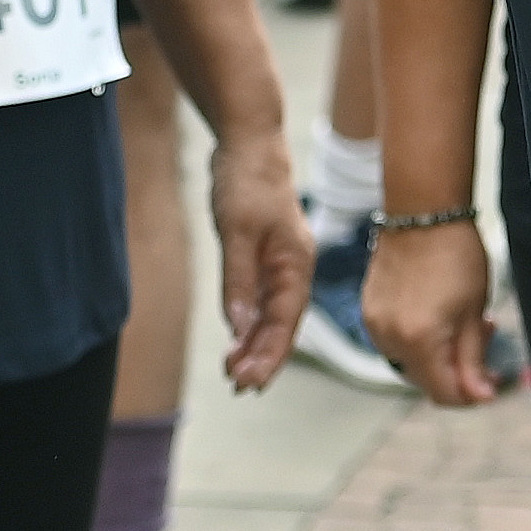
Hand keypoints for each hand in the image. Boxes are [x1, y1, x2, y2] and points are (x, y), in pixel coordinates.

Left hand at [205, 129, 310, 391]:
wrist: (248, 143)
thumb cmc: (248, 182)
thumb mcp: (238, 232)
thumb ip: (238, 281)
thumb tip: (238, 328)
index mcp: (296, 263)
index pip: (287, 321)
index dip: (270, 354)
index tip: (250, 381)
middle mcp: (292, 269)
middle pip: (282, 324)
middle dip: (262, 358)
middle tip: (238, 387)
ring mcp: (278, 265)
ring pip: (269, 316)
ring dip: (254, 345)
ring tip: (234, 374)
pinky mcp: (262, 259)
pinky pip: (258, 301)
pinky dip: (248, 323)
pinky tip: (236, 342)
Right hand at [365, 216, 504, 405]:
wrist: (422, 210)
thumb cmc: (456, 254)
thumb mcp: (475, 310)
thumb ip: (474, 358)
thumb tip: (480, 397)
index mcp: (419, 340)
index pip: (444, 393)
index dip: (471, 394)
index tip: (492, 382)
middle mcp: (389, 338)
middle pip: (426, 380)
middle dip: (457, 370)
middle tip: (486, 337)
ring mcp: (375, 324)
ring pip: (410, 361)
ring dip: (438, 354)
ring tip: (463, 322)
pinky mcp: (369, 309)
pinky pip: (395, 340)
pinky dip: (418, 338)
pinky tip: (439, 314)